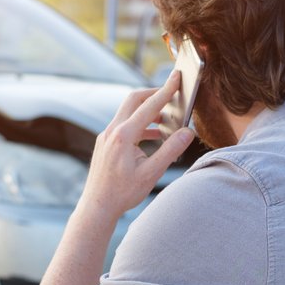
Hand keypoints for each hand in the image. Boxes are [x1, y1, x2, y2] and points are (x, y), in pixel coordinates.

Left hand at [78, 70, 194, 220]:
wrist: (97, 206)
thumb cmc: (123, 193)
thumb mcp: (152, 173)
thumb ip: (171, 150)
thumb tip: (188, 132)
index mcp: (124, 135)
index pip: (149, 105)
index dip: (166, 90)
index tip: (177, 77)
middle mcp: (112, 130)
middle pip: (134, 100)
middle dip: (154, 94)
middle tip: (172, 93)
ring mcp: (106, 136)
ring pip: (128, 112)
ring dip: (148, 111)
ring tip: (167, 119)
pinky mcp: (105, 143)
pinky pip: (124, 125)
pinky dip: (140, 124)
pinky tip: (153, 135)